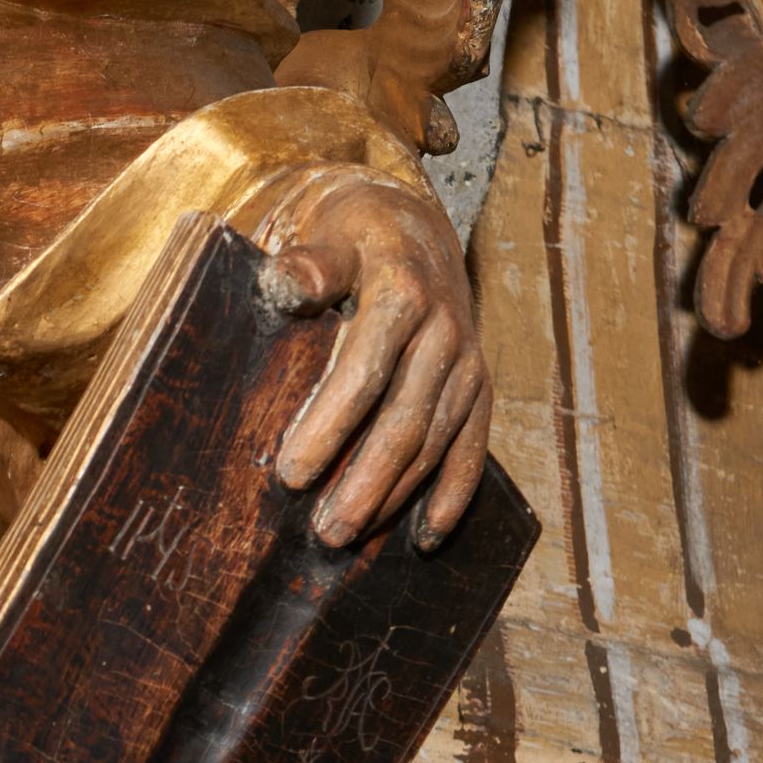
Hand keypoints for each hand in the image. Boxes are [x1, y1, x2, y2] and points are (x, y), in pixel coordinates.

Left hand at [238, 163, 490, 546]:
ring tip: (352, 536)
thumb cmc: (354, 239)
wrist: (415, 226)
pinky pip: (473, 445)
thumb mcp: (329, 236)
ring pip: (435, 440)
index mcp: (401, 293)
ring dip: (396, 494)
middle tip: (325, 531)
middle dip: (364, 481)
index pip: (364, 371)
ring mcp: (466, 362)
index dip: (330, 425)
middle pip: (405, 420)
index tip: (292, 472)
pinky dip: (453, 493)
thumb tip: (284, 282)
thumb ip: (308, 264)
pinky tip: (426, 535)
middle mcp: (443, 331)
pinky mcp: (479, 385)